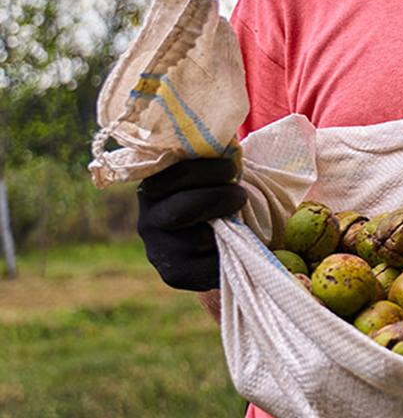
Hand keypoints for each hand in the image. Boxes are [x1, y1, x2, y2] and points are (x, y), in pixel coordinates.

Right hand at [136, 157, 247, 290]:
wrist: (206, 240)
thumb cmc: (211, 195)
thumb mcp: (205, 175)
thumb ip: (210, 159)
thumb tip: (227, 142)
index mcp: (152, 189)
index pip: (175, 176)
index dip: (208, 170)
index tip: (232, 168)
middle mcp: (147, 221)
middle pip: (182, 209)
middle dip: (218, 199)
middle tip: (240, 195)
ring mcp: (158, 250)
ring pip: (197, 240)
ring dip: (227, 228)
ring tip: (238, 219)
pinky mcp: (173, 275)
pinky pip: (206, 267)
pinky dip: (227, 254)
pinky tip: (234, 243)